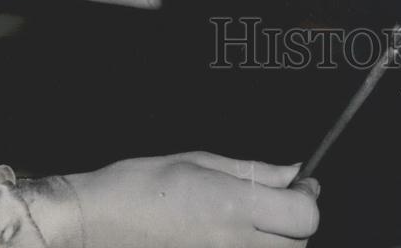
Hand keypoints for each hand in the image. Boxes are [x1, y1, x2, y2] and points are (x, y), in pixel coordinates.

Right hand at [68, 151, 319, 247]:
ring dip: (276, 241)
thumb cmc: (139, 186)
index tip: (300, 184)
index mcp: (234, 206)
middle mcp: (234, 244)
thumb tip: (292, 172)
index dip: (307, 197)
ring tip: (250, 219)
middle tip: (275, 201)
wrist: (93, 227)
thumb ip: (253, 170)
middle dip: (295, 222)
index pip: (305, 215)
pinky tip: (229, 235)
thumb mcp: (199, 161)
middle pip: (298, 244)